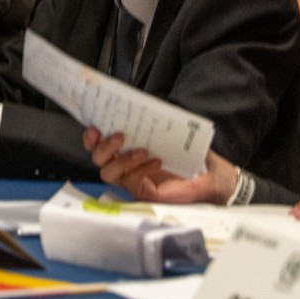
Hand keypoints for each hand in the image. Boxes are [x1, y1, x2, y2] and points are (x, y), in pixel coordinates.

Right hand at [84, 128, 237, 203]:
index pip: (98, 143)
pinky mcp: (141, 192)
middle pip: (98, 159)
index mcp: (125, 146)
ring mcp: (130, 179)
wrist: (208, 173)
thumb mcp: (167, 131)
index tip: (94, 127)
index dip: (91, 137)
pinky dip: (140, 170)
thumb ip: (151, 122)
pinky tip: (156, 161)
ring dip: (122, 159)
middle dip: (104, 146)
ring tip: (142, 150)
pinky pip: (130, 182)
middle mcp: (123, 163)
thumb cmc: (187, 152)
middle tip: (119, 135)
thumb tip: (138, 106)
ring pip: (108, 172)